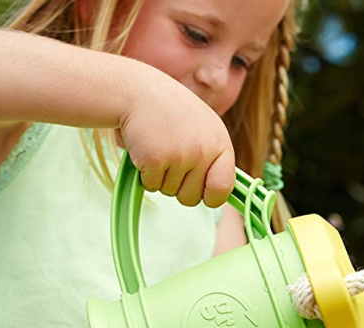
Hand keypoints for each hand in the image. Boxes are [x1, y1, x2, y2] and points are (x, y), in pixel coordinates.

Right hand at [118, 74, 234, 208]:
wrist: (140, 93)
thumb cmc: (173, 113)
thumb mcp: (205, 130)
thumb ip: (214, 159)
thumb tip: (217, 196)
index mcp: (221, 145)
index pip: (223, 188)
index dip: (211, 197)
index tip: (202, 193)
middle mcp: (203, 152)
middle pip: (192, 198)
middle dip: (179, 187)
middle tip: (171, 158)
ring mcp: (180, 156)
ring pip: (169, 192)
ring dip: (160, 177)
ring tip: (159, 147)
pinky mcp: (155, 159)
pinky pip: (151, 186)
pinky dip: (145, 174)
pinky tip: (147, 149)